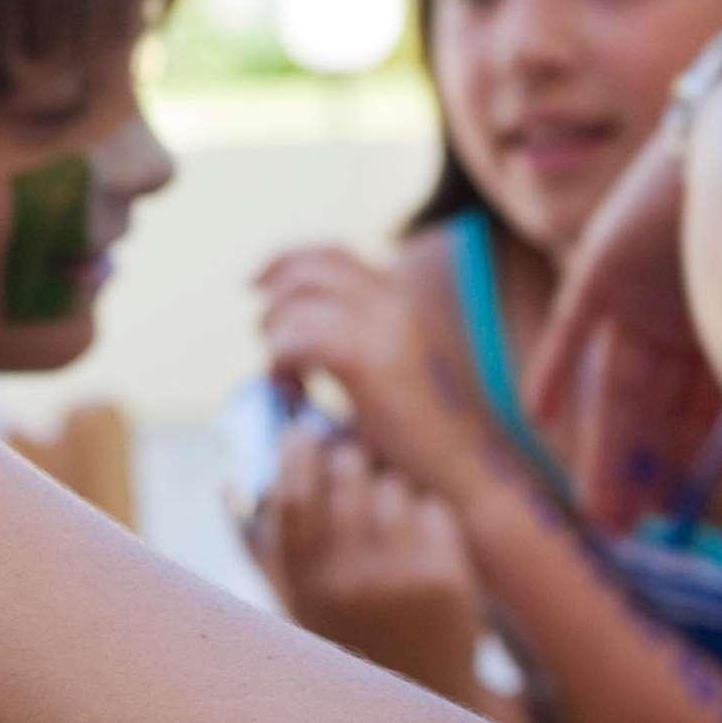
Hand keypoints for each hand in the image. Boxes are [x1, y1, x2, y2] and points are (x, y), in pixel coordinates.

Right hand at [243, 427, 487, 701]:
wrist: (421, 698)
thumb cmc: (346, 641)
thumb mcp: (292, 602)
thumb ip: (259, 545)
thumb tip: (230, 480)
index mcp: (302, 584)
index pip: (293, 495)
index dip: (295, 452)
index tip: (301, 433)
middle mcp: (350, 580)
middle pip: (348, 474)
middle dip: (349, 458)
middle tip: (351, 463)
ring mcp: (402, 578)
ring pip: (393, 485)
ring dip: (389, 488)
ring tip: (387, 519)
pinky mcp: (448, 578)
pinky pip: (433, 508)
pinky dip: (426, 514)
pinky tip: (419, 544)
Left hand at [253, 245, 492, 498]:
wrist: (467, 467)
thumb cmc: (426, 433)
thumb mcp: (392, 370)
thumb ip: (355, 341)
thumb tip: (297, 332)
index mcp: (400, 299)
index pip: (331, 254)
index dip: (285, 260)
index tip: (253, 284)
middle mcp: (393, 303)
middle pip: (309, 268)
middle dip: (271, 291)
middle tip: (259, 332)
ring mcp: (383, 327)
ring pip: (298, 305)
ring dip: (276, 337)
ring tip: (284, 378)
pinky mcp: (369, 360)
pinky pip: (299, 341)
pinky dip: (283, 362)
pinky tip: (295, 392)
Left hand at [522, 123, 721, 526]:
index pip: (704, 406)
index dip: (687, 459)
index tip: (676, 513)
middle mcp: (686, 312)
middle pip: (655, 405)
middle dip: (640, 466)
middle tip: (626, 529)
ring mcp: (643, 290)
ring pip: (618, 385)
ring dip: (604, 444)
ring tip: (599, 509)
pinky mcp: (604, 267)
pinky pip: (572, 329)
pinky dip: (555, 370)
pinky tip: (540, 419)